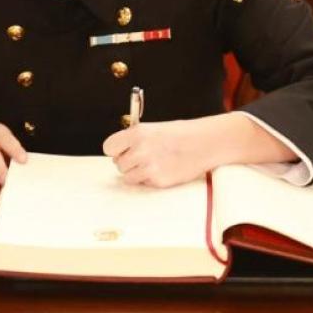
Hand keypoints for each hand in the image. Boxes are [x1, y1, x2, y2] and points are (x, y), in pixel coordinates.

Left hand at [102, 118, 216, 187]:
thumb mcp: (153, 129)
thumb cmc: (181, 134)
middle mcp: (140, 150)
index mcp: (137, 133)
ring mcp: (149, 167)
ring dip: (137, 173)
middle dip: (128, 162)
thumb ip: (134, 139)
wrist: (204, 143)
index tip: (122, 151)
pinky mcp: (158, 181)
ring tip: (153, 164)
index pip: (109, 147)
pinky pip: (144, 183)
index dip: (116, 150)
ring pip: (128, 177)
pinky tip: (163, 169)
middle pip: (118, 164)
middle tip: (143, 157)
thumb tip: (119, 152)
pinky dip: (150, 179)